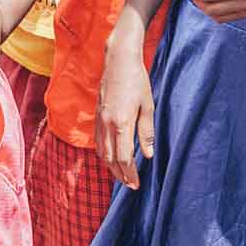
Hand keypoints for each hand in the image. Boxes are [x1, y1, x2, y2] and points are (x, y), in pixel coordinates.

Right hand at [95, 37, 154, 188]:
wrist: (118, 61)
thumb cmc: (137, 81)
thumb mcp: (148, 106)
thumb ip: (146, 132)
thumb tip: (148, 155)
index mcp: (122, 123)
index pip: (124, 158)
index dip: (130, 174)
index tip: (136, 184)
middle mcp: (107, 124)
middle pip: (110, 159)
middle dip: (120, 175)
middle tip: (131, 185)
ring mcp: (100, 120)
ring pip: (101, 152)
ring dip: (111, 167)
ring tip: (122, 175)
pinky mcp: (97, 115)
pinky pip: (98, 141)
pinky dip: (104, 154)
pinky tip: (112, 157)